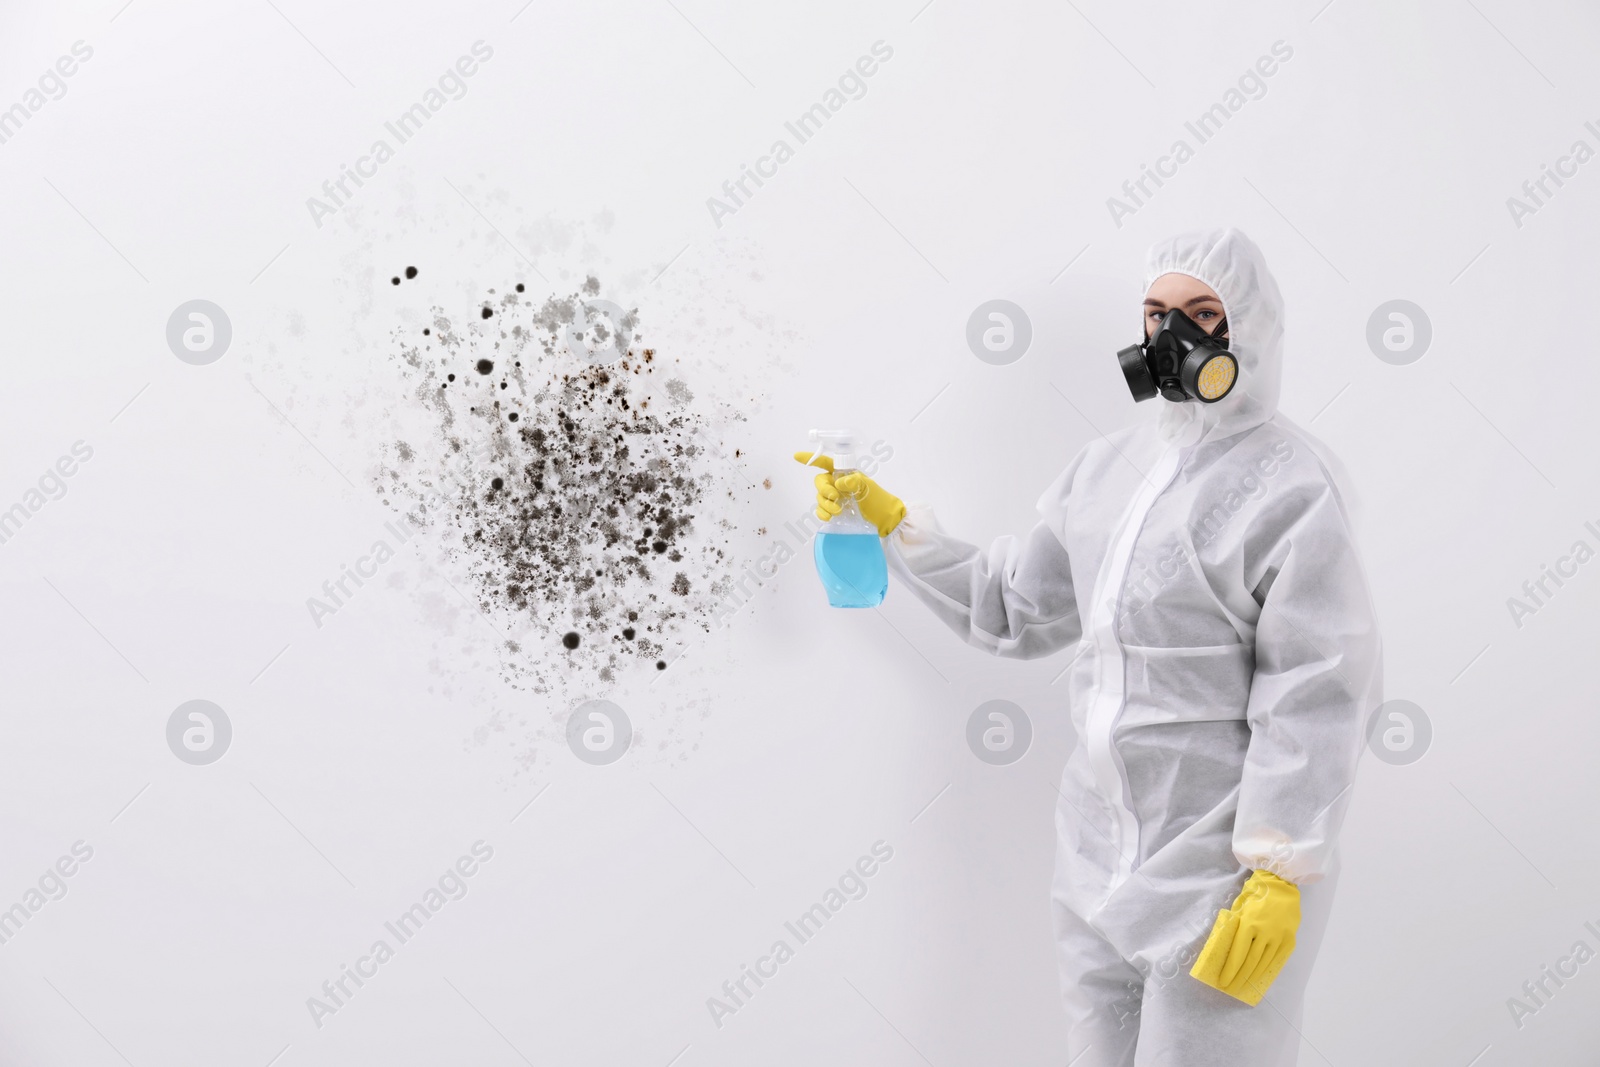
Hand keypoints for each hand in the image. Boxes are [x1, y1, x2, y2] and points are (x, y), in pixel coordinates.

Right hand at [792, 451, 905, 536]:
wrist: (884, 519)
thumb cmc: (878, 500)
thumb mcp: (869, 488)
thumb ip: (855, 482)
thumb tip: (839, 482)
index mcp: (845, 474)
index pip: (826, 463)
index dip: (811, 458)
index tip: (797, 456)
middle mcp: (837, 484)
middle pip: (820, 482)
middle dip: (824, 490)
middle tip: (834, 497)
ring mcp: (835, 498)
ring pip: (820, 497)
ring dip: (825, 504)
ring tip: (838, 511)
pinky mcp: (834, 511)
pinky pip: (821, 510)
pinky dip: (822, 513)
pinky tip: (829, 517)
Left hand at [1189, 869, 1300, 1005]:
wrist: (1281, 883)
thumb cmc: (1256, 893)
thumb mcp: (1240, 907)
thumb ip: (1234, 925)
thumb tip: (1226, 946)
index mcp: (1248, 923)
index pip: (1238, 953)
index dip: (1230, 969)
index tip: (1223, 981)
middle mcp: (1264, 932)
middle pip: (1250, 961)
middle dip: (1239, 976)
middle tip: (1231, 988)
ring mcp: (1279, 936)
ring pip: (1264, 962)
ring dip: (1253, 976)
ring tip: (1244, 985)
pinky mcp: (1289, 938)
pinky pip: (1278, 958)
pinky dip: (1268, 968)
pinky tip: (1261, 976)